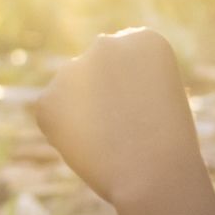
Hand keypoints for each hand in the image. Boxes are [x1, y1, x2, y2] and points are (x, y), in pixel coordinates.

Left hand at [33, 30, 204, 209]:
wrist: (153, 176)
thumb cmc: (166, 145)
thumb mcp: (159, 97)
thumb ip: (124, 80)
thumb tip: (77, 87)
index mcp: (142, 38)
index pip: (126, 64)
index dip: (136, 95)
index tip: (150, 113)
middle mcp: (106, 43)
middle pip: (97, 73)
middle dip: (105, 99)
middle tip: (126, 130)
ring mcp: (73, 68)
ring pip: (73, 92)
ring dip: (83, 113)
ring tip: (109, 141)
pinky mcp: (48, 98)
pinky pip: (53, 116)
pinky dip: (65, 134)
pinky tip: (89, 146)